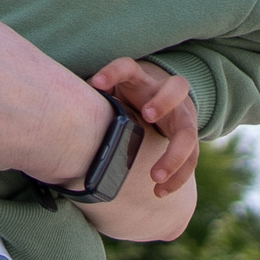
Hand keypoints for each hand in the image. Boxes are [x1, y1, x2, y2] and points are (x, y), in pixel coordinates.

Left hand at [88, 57, 201, 197]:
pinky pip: (191, 159)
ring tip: (154, 177)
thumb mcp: (110, 95)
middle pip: (176, 88)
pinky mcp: (189, 139)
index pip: (128, 67)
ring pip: (188, 132)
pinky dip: (178, 177)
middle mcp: (167, 93)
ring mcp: (183, 116)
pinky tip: (160, 192)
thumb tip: (68, 110)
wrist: (161, 104)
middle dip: (163, 100)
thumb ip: (94, 101)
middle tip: (147, 115)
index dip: (113, 72)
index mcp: (141, 81)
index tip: (96, 83)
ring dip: (174, 155)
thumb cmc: (126, 101)